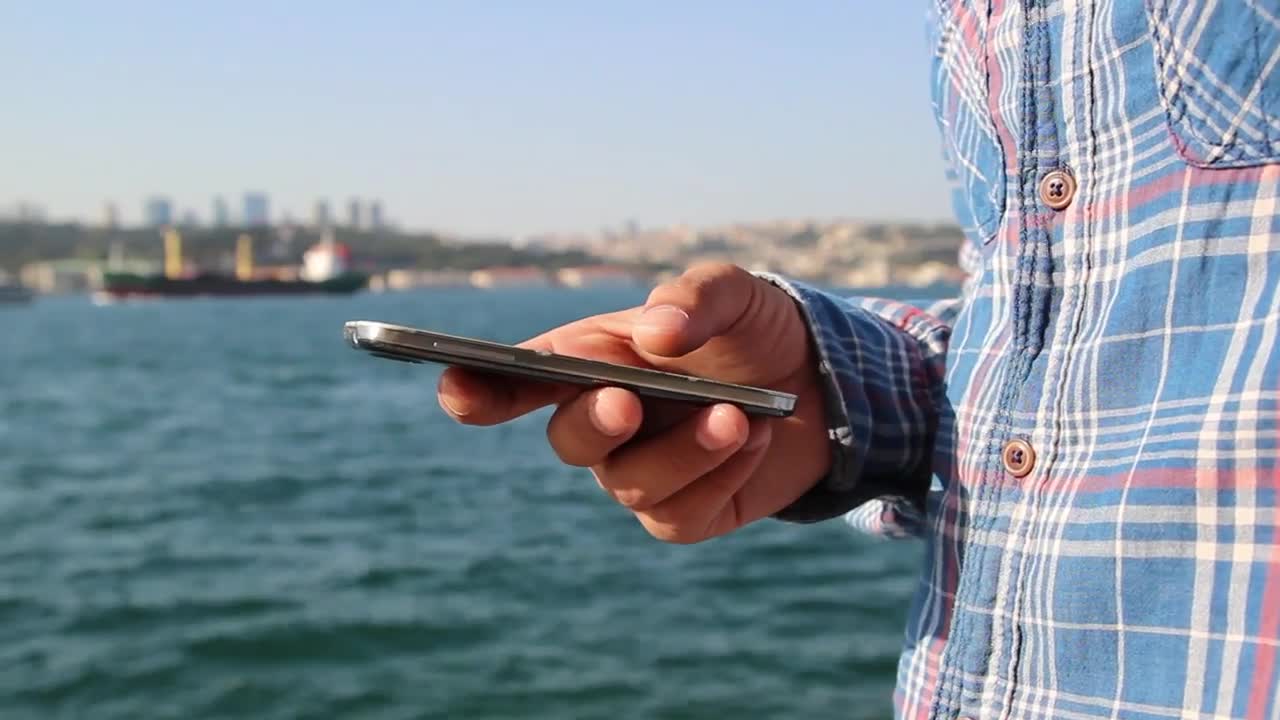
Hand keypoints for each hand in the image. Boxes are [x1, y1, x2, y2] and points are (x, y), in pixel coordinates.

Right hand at [437, 262, 830, 542]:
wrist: (818, 381)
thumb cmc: (752, 329)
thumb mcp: (734, 291)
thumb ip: (695, 297)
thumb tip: (656, 334)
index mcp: (589, 360)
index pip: (516, 380)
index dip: (477, 388)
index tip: (456, 385)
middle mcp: (602, 421)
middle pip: (569, 441)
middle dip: (595, 424)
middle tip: (629, 401)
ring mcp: (639, 471)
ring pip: (631, 483)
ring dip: (684, 450)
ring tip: (739, 417)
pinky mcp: (683, 512)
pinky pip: (680, 514)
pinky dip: (722, 474)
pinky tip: (757, 437)